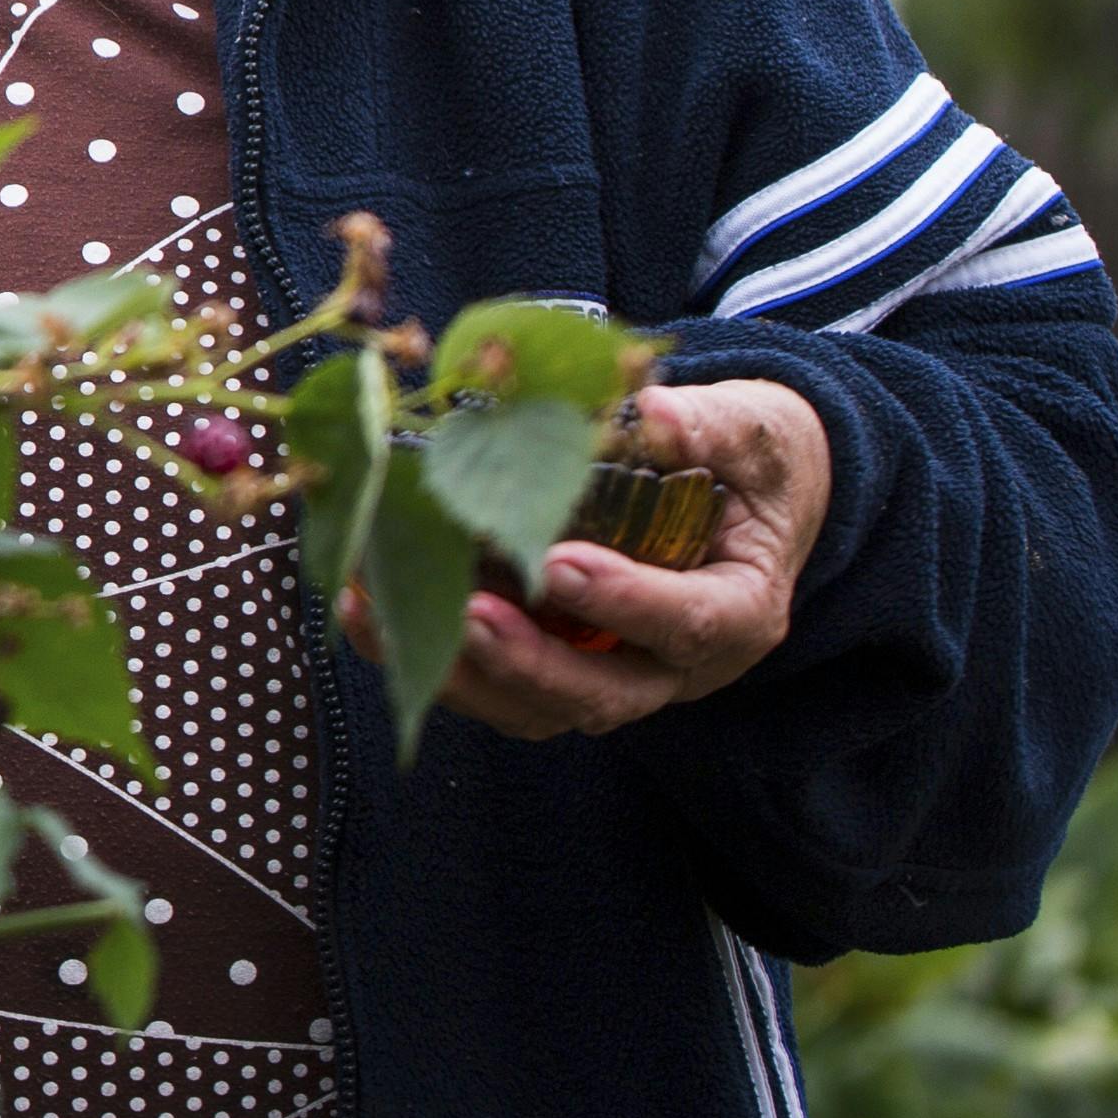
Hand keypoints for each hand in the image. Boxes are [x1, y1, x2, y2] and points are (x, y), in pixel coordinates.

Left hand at [333, 377, 832, 740]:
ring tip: (385, 616)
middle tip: (469, 613)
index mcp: (738, 608)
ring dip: (461, 673)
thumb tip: (655, 412)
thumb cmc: (748, 462)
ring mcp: (613, 674)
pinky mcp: (557, 665)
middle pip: (605, 694)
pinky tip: (363, 608)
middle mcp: (673, 663)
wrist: (739, 494)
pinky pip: (494, 684)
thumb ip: (713, 426)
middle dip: (531, 662)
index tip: (562, 566)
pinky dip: (431, 656)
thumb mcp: (754, 432)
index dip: (628, 602)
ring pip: (538, 706)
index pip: (693, 623)